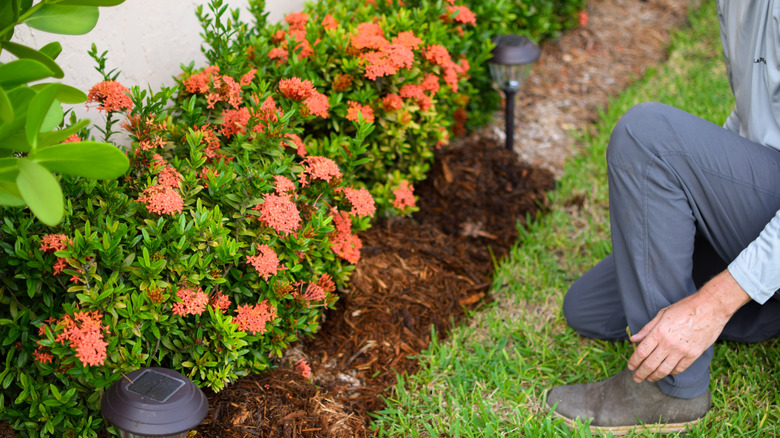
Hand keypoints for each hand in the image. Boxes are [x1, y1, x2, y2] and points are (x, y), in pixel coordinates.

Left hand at [627, 270, 749, 382]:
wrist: (710, 308)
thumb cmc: (685, 308)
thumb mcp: (662, 314)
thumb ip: (647, 329)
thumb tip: (633, 339)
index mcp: (659, 332)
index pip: (641, 352)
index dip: (634, 361)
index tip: (630, 366)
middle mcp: (669, 344)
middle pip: (650, 364)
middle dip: (641, 373)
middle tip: (636, 378)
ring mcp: (682, 351)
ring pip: (664, 370)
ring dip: (654, 376)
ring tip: (649, 379)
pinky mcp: (694, 354)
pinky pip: (679, 368)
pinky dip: (671, 372)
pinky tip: (666, 372)